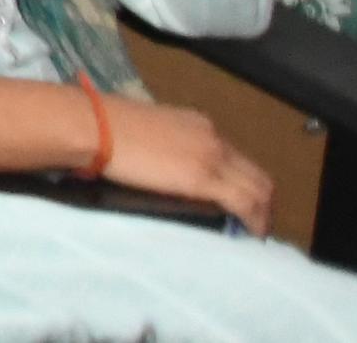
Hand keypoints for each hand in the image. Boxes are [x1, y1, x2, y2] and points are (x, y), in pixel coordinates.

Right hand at [97, 94, 274, 232]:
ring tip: (252, 233)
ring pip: (259, 189)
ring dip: (261, 214)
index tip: (239, 202)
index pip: (237, 158)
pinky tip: (249, 233)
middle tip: (253, 224)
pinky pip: (245, 203)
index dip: (244, 182)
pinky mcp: (203, 179)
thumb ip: (168, 147)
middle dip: (262, 202)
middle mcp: (212, 138)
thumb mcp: (148, 132)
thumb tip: (168, 168)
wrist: (94, 125)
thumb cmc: (105, 125)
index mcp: (198, 124)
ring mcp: (210, 157)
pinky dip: (254, 220)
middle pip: (257, 174)